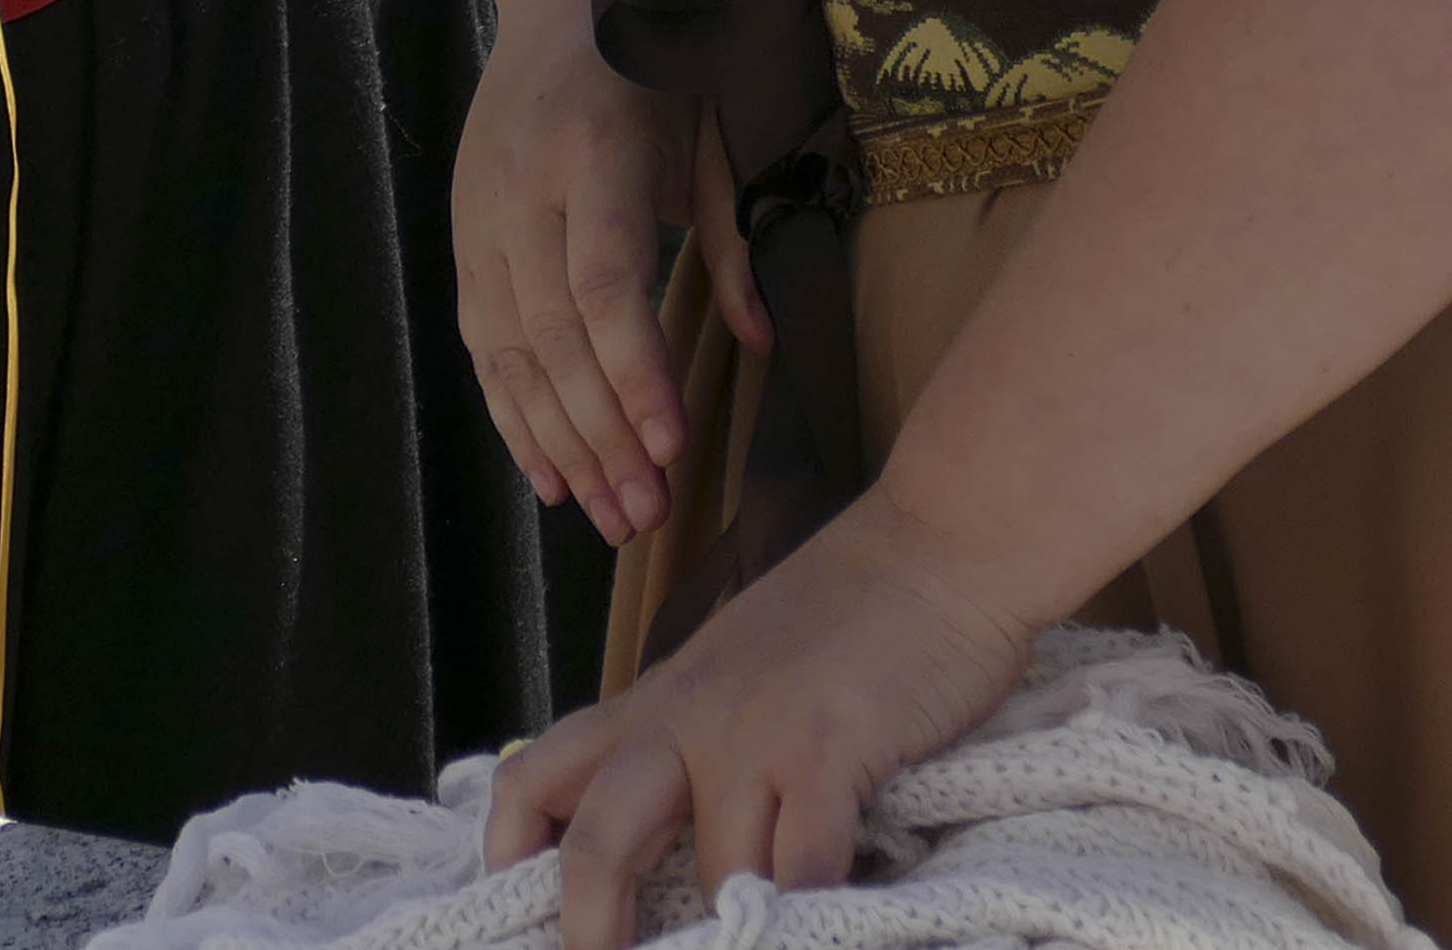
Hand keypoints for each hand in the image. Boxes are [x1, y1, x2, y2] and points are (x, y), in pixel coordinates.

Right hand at [449, 0, 726, 542]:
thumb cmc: (659, 69)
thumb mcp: (713, 135)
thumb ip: (734, 241)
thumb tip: (763, 344)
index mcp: (592, 150)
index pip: (604, 282)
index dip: (633, 370)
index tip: (673, 446)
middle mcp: (521, 185)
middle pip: (553, 332)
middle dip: (601, 433)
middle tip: (649, 512)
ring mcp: (479, 212)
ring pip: (508, 348)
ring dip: (558, 441)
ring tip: (608, 515)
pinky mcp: (461, 234)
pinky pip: (480, 340)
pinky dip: (510, 413)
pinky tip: (546, 476)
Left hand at [485, 485, 1040, 949]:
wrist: (941, 541)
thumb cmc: (852, 612)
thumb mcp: (738, 671)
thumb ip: (696, 741)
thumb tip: (672, 841)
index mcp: (654, 704)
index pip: (535, 780)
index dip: (510, 859)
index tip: (523, 915)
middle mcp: (685, 719)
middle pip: (595, 843)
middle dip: (593, 929)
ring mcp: (754, 734)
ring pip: (714, 874)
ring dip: (738, 924)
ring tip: (761, 932)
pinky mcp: (829, 748)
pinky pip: (803, 867)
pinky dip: (810, 911)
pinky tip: (832, 915)